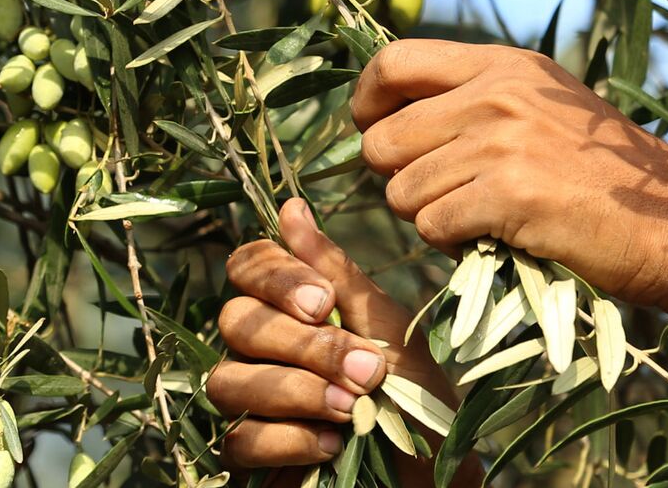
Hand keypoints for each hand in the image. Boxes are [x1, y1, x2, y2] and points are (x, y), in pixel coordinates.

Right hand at [210, 198, 465, 481]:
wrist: (440, 471)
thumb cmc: (419, 395)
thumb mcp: (388, 325)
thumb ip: (336, 272)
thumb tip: (290, 207)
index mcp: (290, 308)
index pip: (246, 267)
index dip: (275, 278)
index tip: (324, 302)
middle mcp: (260, 349)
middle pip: (235, 321)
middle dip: (300, 343)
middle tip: (362, 366)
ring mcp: (251, 403)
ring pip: (227, 379)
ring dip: (294, 390)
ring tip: (351, 408)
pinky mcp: (252, 455)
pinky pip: (239, 439)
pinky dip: (287, 439)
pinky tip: (332, 444)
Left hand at [351, 39, 667, 309]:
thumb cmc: (603, 174)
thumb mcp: (543, 106)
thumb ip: (474, 97)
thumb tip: (388, 114)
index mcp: (503, 65)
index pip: (393, 61)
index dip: (366, 101)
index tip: (371, 129)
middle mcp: (498, 95)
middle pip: (382, 140)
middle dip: (396, 178)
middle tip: (441, 195)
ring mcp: (503, 143)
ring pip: (400, 191)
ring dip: (428, 217)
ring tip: (479, 218)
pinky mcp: (510, 195)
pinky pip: (432, 225)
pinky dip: (452, 244)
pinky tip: (493, 238)